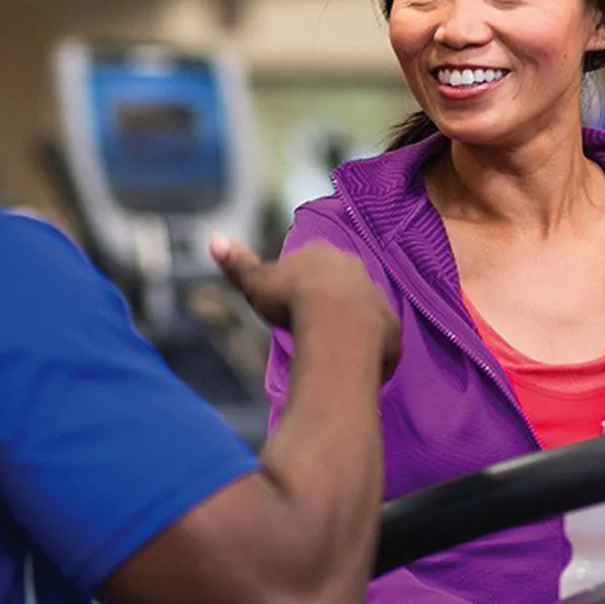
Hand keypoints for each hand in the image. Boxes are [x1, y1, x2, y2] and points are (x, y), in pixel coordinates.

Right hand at [210, 234, 400, 380]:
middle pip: (340, 282)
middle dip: (328, 299)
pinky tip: (351, 365)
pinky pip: (379, 338)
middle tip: (309, 324)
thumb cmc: (291, 301)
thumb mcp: (255, 282)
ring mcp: (376, 297)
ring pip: (362, 309)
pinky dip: (367, 350)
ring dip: (350, 325)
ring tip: (330, 349)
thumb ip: (236, 262)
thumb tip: (213, 237)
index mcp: (323, 254)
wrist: (334, 327)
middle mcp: (355, 269)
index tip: (289, 301)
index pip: (311, 263)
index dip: (299, 282)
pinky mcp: (391, 327)